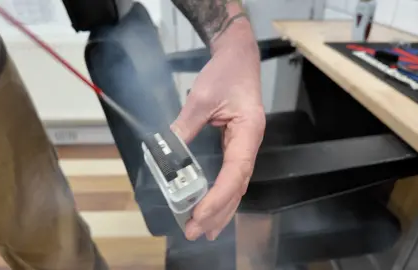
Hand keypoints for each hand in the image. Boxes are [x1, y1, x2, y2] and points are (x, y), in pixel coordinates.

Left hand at [172, 18, 264, 240]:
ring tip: (206, 231)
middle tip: (196, 232)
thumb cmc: (226, 72)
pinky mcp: (236, 145)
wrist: (238, 56)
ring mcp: (245, 145)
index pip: (236, 172)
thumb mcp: (201, 97)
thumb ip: (185, 126)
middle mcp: (250, 143)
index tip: (201, 214)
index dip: (219, 197)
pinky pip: (231, 175)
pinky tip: (213, 208)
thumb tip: (166, 151)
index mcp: (249, 132)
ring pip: (236, 185)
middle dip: (218, 211)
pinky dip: (222, 195)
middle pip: (238, 186)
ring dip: (222, 209)